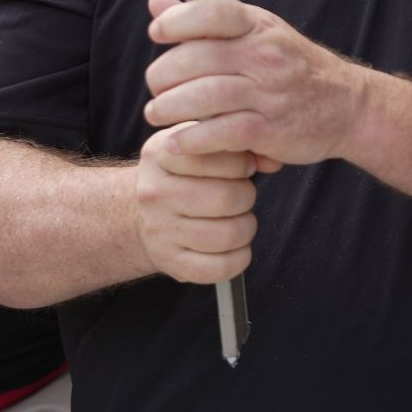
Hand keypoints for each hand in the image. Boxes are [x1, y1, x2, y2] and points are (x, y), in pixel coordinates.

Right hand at [134, 121, 260, 283]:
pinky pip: (220, 267)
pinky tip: (234, 246)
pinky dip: (239, 258)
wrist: (141, 214)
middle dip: (246, 196)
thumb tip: (271, 160)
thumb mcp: (194, 146)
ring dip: (246, 227)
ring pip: (228, 234)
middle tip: (241, 196)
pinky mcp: (171, 262)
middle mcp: (155, 192)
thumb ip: (232, 144)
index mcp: (161, 154)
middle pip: (226, 198)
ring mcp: (160, 230)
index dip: (241, 163)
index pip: (214, 155)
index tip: (243, 168)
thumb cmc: (180, 176)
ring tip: (238, 219)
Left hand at [143, 0, 367, 168]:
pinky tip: (176, 142)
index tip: (157, 33)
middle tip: (155, 88)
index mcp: (257, 26)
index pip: (214, 11)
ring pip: (206, 96)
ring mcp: (270, 92)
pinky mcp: (271, 129)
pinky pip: (223, 132)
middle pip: (198, 58)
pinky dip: (193, 139)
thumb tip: (157, 2)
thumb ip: (203, 22)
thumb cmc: (292, 67)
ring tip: (156, 114)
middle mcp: (264, 55)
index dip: (179, 20)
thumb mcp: (256, 32)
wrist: (347, 105)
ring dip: (170, 108)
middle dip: (164, 75)